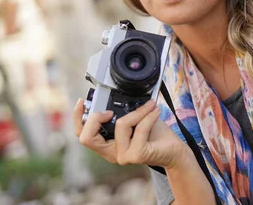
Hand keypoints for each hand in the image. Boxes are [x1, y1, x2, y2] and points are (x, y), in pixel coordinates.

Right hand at [73, 98, 188, 167]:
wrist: (174, 150)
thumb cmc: (155, 135)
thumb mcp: (134, 120)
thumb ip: (122, 112)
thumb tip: (115, 95)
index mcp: (108, 145)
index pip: (83, 135)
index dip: (78, 118)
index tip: (82, 101)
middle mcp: (112, 153)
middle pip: (87, 137)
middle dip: (96, 117)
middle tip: (112, 109)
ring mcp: (123, 156)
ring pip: (120, 125)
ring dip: (137, 111)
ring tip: (150, 105)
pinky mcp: (136, 155)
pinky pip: (139, 129)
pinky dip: (148, 116)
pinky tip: (156, 111)